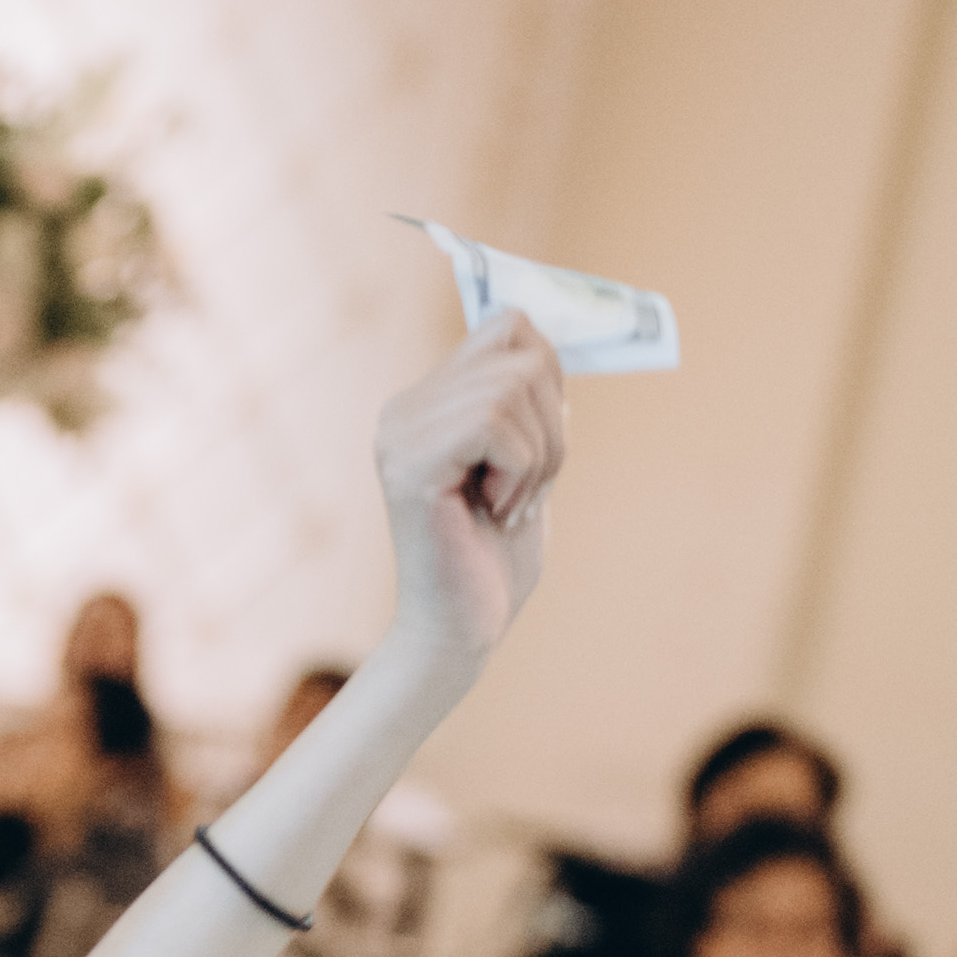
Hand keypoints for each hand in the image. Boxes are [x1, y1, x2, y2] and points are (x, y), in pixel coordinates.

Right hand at [370, 311, 565, 679]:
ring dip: (541, 454)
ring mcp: (402, 432)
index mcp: (427, 402)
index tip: (541, 444)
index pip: (509, 324)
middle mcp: (405, 408)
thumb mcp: (526, 462)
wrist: (461, 631)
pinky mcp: (411, 463)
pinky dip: (522, 472)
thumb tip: (553, 345)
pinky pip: (499, 424)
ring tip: (512, 503)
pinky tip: (497, 512)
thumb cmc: (494, 559)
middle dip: (554, 425)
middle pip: (524, 353)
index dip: (551, 374)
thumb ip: (530, 405)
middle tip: (529, 488)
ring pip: (515, 385)